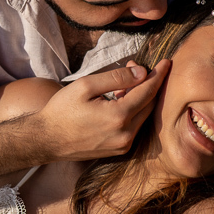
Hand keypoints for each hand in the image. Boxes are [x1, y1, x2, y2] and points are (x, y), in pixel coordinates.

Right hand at [33, 60, 169, 161]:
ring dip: (140, 98)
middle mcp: (125, 134)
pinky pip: (134, 127)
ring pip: (143, 116)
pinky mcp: (119, 150)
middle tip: (136, 68)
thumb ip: (116, 78)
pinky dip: (133, 112)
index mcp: (118, 117)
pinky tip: (120, 101)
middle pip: (149, 105)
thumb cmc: (62, 110)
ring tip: (124, 85)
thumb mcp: (86, 86)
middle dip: (148, 84)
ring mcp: (123, 145)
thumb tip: (142, 73)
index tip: (167, 62)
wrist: (46, 140)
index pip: (148, 91)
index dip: (158, 75)